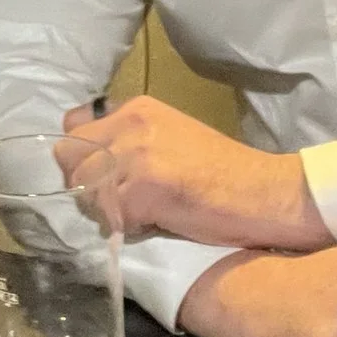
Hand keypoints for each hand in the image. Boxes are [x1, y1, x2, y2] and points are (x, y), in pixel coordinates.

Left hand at [60, 96, 331, 251]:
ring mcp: (137, 153)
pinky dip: (130, 227)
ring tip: (144, 215)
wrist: (266, 193)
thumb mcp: (169, 139)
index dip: (81, 160)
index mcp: (136, 108)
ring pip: (87, 192)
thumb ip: (129, 142)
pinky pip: (113, 216)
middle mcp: (132, 123)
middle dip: (86, 188)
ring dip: (107, 210)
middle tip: (120, 205)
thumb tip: (86, 163)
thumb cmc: (222, 174)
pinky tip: (159, 223)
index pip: (72, 129)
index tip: (100, 178)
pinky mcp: (147, 186)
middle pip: (70, 161)